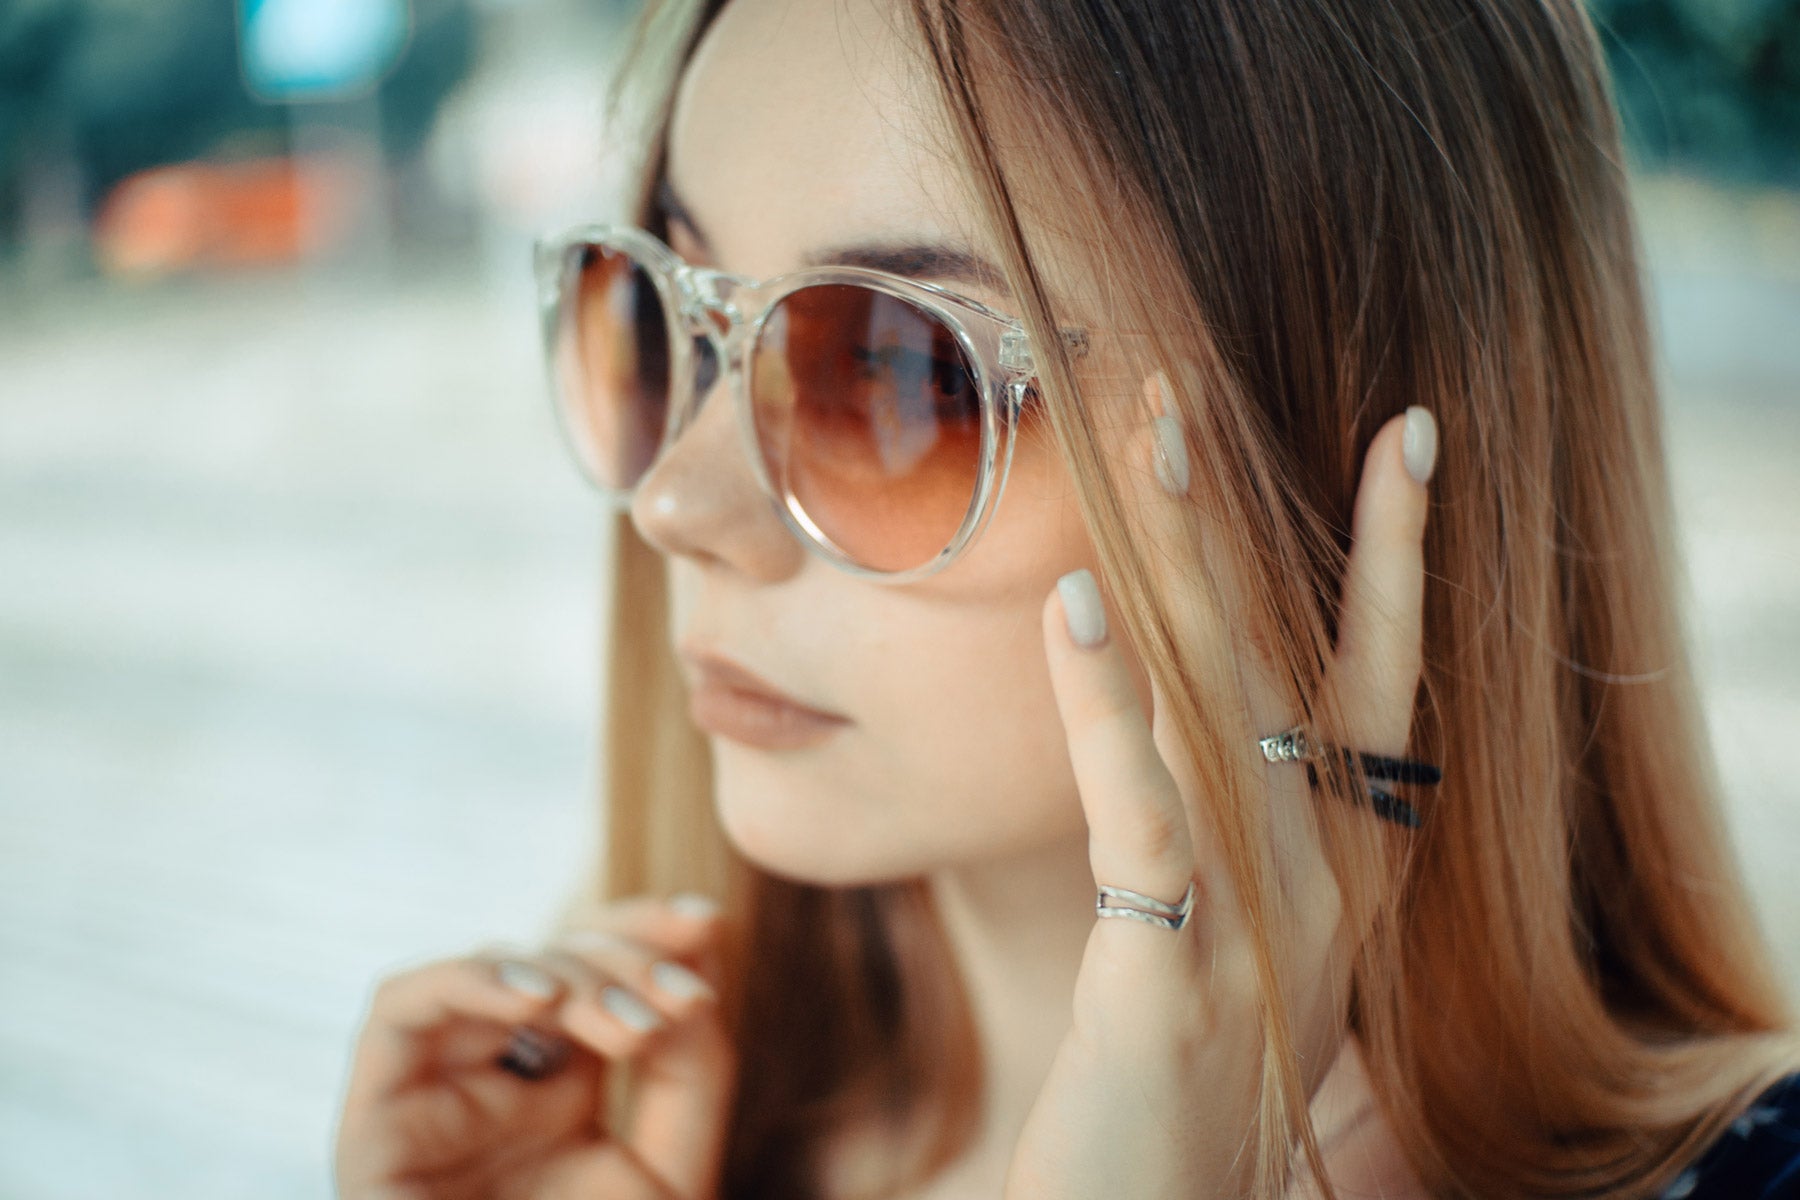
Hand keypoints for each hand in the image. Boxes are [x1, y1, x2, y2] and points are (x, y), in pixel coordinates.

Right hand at [334, 895, 736, 1199]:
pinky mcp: (372, 1130)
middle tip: (678, 1001)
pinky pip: (398, 1011)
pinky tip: (538, 1000)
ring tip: (626, 1025)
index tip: (708, 922)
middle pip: (545, 963)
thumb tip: (703, 939)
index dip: (645, 933)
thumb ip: (689, 1063)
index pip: (594, 974)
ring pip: (481, 974)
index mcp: (560, 1100)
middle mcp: (493, 1093)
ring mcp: (434, 1106)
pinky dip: (469, 979)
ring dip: (561, 973)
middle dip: (618, 958)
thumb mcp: (672, 1171)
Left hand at [1005, 403, 1436, 1198]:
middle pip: (1291, 659)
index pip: (1384, 680)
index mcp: (1345, 867)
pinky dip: (1108, 706)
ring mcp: (1261, 924)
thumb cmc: (1193, 1087)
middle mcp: (1324, 881)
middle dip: (1242, 514)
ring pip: (1228, 704)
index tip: (1404, 435)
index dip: (1398, 559)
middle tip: (1184, 383)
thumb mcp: (1240, 943)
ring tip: (1145, 438)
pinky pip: (1146, 814)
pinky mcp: (1181, 975)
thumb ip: (1230, 835)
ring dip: (1185, 561)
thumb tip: (1191, 722)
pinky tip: (1074, 610)